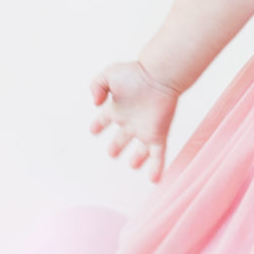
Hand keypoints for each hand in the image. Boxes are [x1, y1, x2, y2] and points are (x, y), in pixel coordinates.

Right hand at [89, 61, 177, 181]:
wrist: (160, 76)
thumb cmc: (135, 74)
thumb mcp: (108, 75)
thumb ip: (97, 86)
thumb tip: (96, 104)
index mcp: (118, 107)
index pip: (104, 119)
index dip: (98, 125)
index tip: (93, 130)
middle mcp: (131, 120)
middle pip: (122, 137)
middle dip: (116, 145)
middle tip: (112, 152)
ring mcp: (145, 129)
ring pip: (141, 149)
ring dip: (138, 158)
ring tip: (133, 165)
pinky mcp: (158, 135)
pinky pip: (158, 155)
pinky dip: (156, 168)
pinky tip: (155, 179)